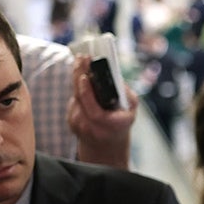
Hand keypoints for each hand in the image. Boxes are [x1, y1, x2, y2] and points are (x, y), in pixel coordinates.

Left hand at [68, 55, 136, 169]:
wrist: (108, 144)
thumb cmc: (122, 122)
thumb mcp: (131, 109)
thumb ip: (127, 94)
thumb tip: (114, 77)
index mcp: (114, 126)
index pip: (96, 113)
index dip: (88, 95)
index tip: (84, 78)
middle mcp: (95, 129)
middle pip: (81, 101)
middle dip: (79, 77)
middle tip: (81, 59)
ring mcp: (81, 127)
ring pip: (75, 99)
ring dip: (77, 79)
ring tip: (81, 63)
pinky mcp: (72, 122)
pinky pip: (73, 102)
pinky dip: (77, 90)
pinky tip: (83, 82)